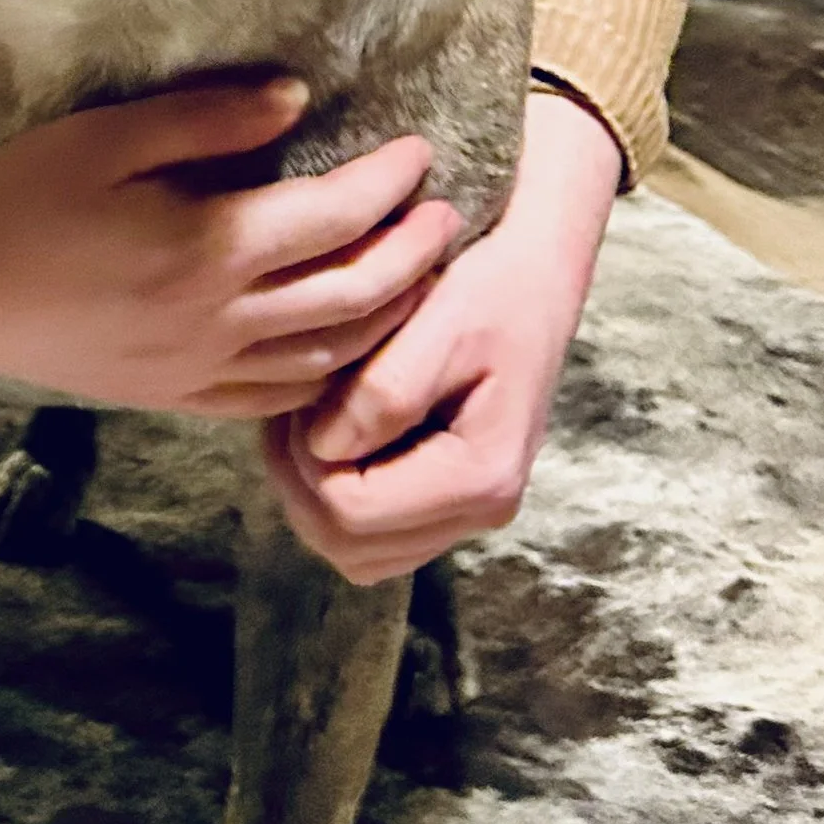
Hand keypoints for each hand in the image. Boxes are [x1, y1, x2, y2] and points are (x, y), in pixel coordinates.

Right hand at [0, 78, 463, 413]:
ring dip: (388, 316)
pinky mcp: (176, 397)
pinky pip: (277, 398)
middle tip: (446, 214)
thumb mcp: (102, 136)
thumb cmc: (15, 200)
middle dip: (414, 254)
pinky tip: (344, 345)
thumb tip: (296, 99)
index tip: (418, 149)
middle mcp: (217, 320)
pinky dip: (330, 373)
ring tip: (416, 276)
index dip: (388, 184)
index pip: (334, 219)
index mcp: (205, 249)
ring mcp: (199, 369)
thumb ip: (204, 118)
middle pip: (354, 296)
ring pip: (330, 358)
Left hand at [259, 88, 622, 583]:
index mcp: (481, 476)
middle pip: (349, 547)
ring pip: (359, 550)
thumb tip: (326, 447)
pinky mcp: (452, 496)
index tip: (300, 402)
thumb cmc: (487, 289)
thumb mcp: (436, 326)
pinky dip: (341, 495)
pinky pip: (377, 533)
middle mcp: (483, 510)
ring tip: (307, 421)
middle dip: (302, 485)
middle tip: (290, 414)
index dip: (305, 465)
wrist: (533, 272)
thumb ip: (384, 394)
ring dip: (316, 494)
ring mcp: (469, 510)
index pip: (352, 515)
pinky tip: (334, 433)